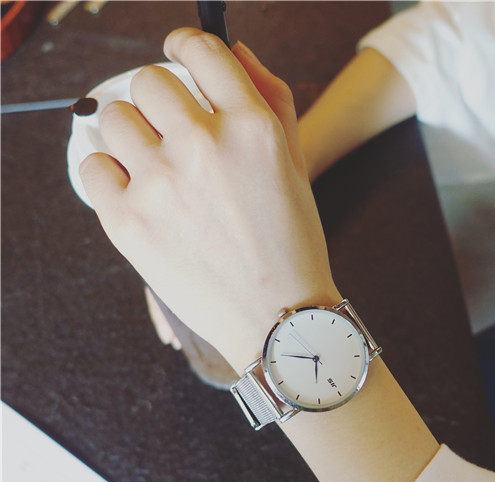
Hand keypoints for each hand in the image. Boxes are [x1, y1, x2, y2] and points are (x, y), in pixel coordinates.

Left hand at [79, 29, 340, 373]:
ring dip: (132, 134)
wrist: (276, 317)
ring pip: (114, 117)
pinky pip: (92, 166)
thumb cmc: (291, 244)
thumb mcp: (295, 166)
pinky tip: (135, 192)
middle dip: (161, 100)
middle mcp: (204, 146)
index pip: (202, 49)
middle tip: (172, 131)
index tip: (179, 53)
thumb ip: (271, 98)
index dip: (186, 44)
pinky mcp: (128, 220)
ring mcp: (161, 183)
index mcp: (252, 128)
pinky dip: (109, 174)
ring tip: (154, 167)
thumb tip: (234, 50)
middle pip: (150, 81)